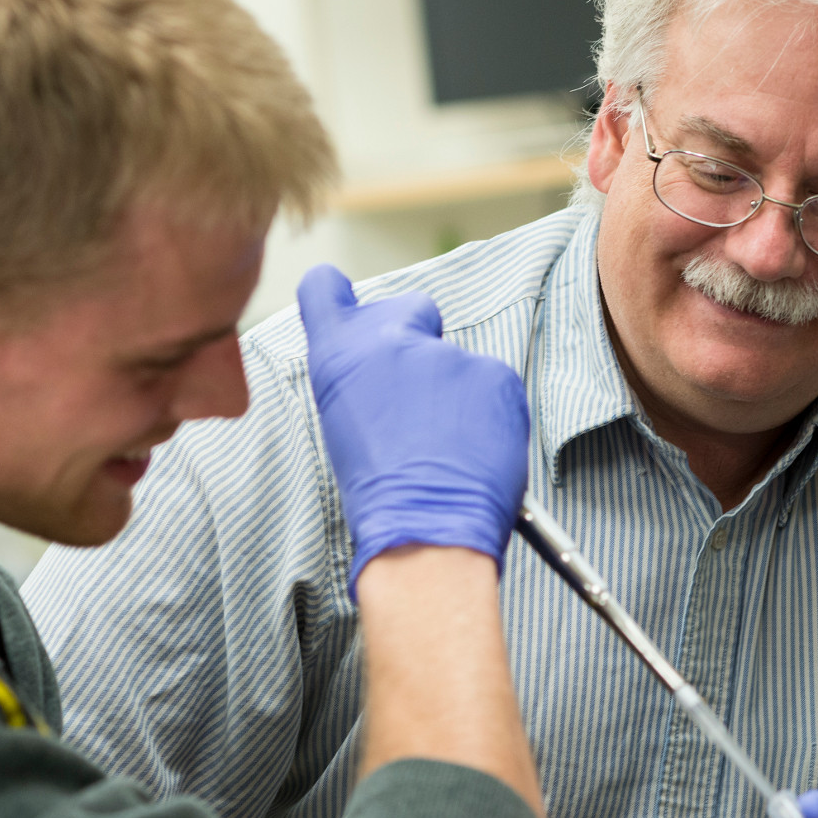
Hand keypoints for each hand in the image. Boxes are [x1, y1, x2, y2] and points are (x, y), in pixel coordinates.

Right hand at [297, 266, 528, 589]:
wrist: (426, 530)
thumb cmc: (379, 495)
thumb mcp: (346, 427)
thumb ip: (364, 381)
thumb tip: (388, 373)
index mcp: (340, 356)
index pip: (323, 287)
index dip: (338, 295)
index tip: (350, 308)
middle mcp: (391, 341)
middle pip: (413, 310)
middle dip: (420, 339)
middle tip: (423, 399)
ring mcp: (447, 355)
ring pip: (459, 364)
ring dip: (459, 395)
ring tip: (450, 449)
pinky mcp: (494, 373)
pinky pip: (494, 386)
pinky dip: (491, 414)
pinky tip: (477, 451)